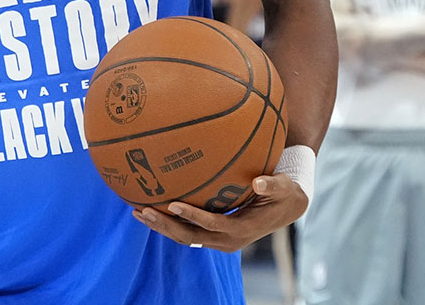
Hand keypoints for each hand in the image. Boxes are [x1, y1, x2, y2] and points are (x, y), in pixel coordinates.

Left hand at [131, 173, 307, 251]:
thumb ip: (272, 185)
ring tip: (137, 212)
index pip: (212, 224)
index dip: (192, 216)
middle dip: (165, 225)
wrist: (287, 209)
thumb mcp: (283, 187)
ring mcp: (219, 240)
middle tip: (142, 210)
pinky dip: (170, 223)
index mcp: (242, 228)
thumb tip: (259, 183)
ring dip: (161, 226)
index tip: (172, 203)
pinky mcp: (214, 236)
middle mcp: (228, 240)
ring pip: (185, 237)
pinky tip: (152, 209)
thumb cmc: (283, 193)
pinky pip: (188, 232)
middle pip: (190, 236)